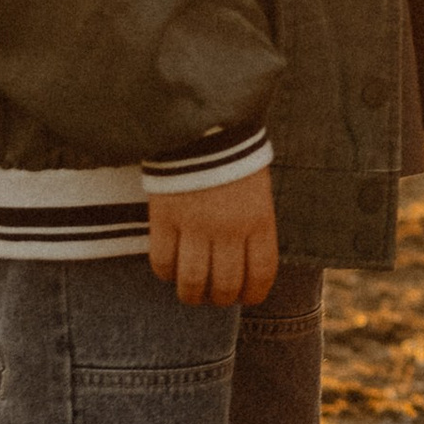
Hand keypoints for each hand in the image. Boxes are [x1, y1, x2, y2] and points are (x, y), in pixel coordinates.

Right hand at [148, 163, 279, 308]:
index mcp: (259, 220)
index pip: (260, 274)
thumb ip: (254, 228)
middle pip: (225, 284)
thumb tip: (245, 268)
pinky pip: (162, 261)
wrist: (202, 124)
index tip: (244, 298)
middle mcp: (229, 229)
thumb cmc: (234, 159)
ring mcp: (195, 225)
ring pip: (192, 281)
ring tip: (190, 293)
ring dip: (191, 295)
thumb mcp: (258, 193)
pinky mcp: (165, 218)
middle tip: (214, 297)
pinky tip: (169, 269)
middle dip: (220, 299)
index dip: (251, 295)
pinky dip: (165, 273)